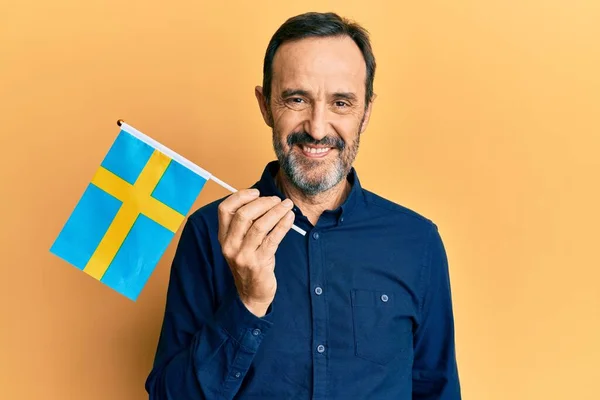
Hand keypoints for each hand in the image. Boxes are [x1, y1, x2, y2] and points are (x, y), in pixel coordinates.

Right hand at [217, 189, 294, 316]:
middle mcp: (230, 245)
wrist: (251, 294)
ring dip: (276, 212)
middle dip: (263, 203)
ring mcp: (243, 255)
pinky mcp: (258, 263)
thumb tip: (262, 199)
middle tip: (277, 200)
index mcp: (223, 237)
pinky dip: (283, 225)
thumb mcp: (240, 243)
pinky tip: (290, 218)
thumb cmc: (250, 263)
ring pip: (259, 225)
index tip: (257, 192)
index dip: (240, 196)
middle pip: (243, 215)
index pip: (225, 209)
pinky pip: (273, 239)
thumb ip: (246, 224)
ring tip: (287, 205)